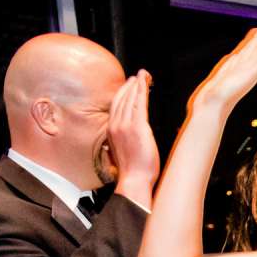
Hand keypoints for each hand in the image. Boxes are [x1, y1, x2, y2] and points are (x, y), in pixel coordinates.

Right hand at [107, 69, 159, 206]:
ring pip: (130, 99)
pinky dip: (142, 91)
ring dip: (137, 85)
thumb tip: (124, 139)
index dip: (123, 94)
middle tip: (137, 76)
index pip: (116, 107)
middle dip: (130, 86)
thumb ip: (121, 142)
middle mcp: (115, 126)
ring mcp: (126, 125)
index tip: (129, 86)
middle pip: (121, 99)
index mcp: (111, 132)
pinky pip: (139, 103)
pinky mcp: (138, 126)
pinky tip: (145, 84)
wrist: (134, 180)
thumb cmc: (132, 172)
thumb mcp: (121, 154)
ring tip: (143, 76)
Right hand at [184, 28, 256, 126]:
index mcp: (251, 68)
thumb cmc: (228, 94)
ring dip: (249, 45)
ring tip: (253, 35)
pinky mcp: (222, 74)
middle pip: (252, 51)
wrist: (210, 107)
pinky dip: (236, 55)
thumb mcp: (248, 75)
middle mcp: (243, 69)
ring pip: (242, 55)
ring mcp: (232, 71)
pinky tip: (237, 54)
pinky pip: (231, 61)